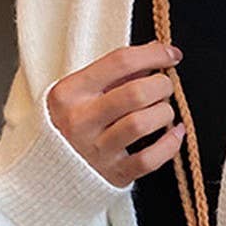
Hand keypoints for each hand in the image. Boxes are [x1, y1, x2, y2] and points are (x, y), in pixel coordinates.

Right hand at [46, 41, 186, 186]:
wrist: (50, 171)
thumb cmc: (74, 122)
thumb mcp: (82, 92)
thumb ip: (117, 72)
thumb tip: (158, 50)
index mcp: (70, 92)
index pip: (119, 62)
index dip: (153, 55)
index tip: (171, 54)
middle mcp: (80, 121)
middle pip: (135, 93)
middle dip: (161, 85)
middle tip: (165, 87)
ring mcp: (96, 150)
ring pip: (142, 124)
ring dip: (164, 113)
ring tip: (165, 111)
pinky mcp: (114, 174)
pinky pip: (149, 159)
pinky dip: (170, 144)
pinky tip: (175, 132)